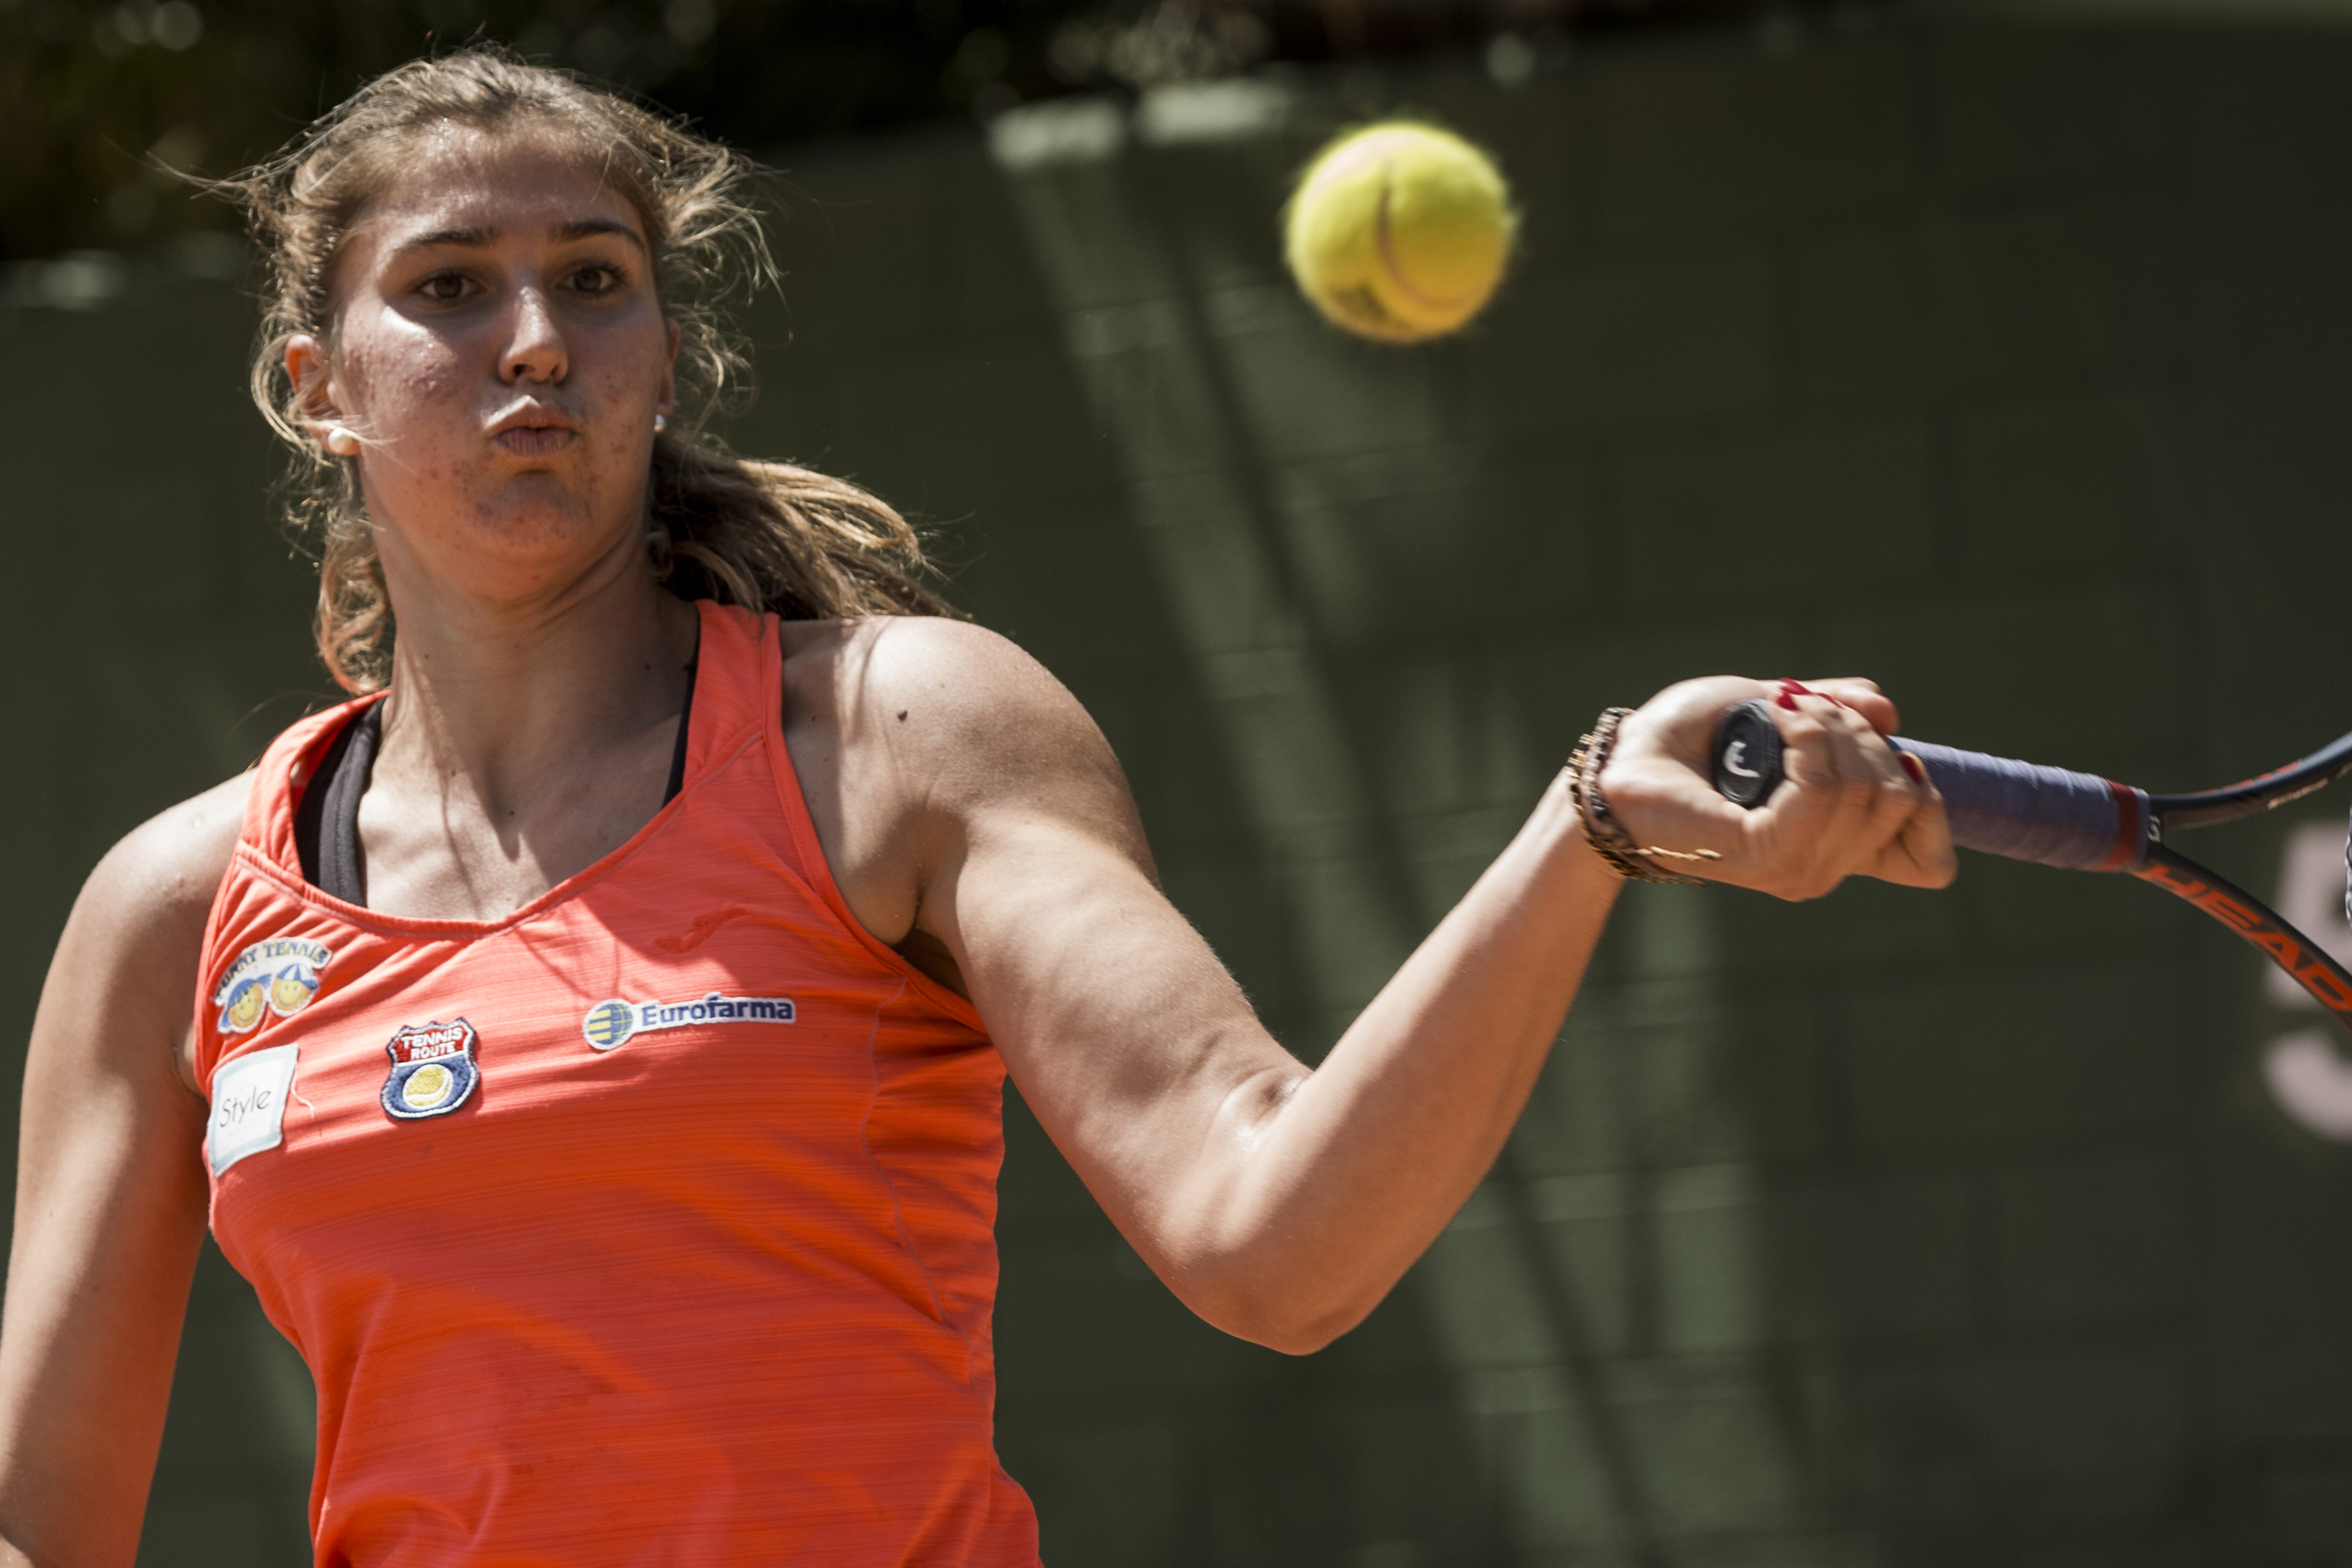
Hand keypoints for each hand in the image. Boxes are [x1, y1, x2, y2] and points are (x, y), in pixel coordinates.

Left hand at [1595, 676, 1955, 899]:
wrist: (1625, 761)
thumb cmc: (1691, 740)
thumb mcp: (1779, 709)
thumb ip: (1838, 712)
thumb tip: (1887, 715)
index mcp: (1836, 847)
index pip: (1932, 865)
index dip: (1928, 803)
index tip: (1887, 753)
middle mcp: (1823, 868)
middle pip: (1902, 799)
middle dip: (1862, 735)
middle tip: (1802, 709)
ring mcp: (1796, 868)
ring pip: (1865, 789)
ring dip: (1830, 727)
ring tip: (1781, 709)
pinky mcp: (1764, 853)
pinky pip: (1820, 790)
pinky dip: (1806, 737)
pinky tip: (1774, 718)